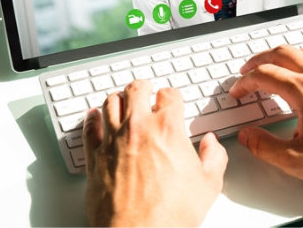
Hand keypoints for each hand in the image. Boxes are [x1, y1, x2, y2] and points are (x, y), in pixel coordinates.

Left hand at [82, 81, 227, 226]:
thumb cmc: (170, 214)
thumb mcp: (209, 185)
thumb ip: (214, 158)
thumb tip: (211, 145)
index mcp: (168, 129)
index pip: (170, 95)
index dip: (173, 96)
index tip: (172, 100)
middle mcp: (138, 128)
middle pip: (136, 90)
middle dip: (143, 88)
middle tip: (146, 90)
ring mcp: (113, 141)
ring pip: (110, 103)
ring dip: (118, 98)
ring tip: (122, 100)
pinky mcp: (94, 157)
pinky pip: (89, 129)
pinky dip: (91, 119)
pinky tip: (94, 117)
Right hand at [229, 45, 302, 196]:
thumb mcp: (297, 161)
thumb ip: (264, 147)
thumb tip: (247, 136)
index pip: (265, 74)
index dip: (245, 82)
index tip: (237, 92)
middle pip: (281, 52)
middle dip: (258, 60)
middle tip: (246, 72)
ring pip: (302, 52)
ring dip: (281, 56)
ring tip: (270, 69)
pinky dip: (301, 61)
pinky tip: (301, 78)